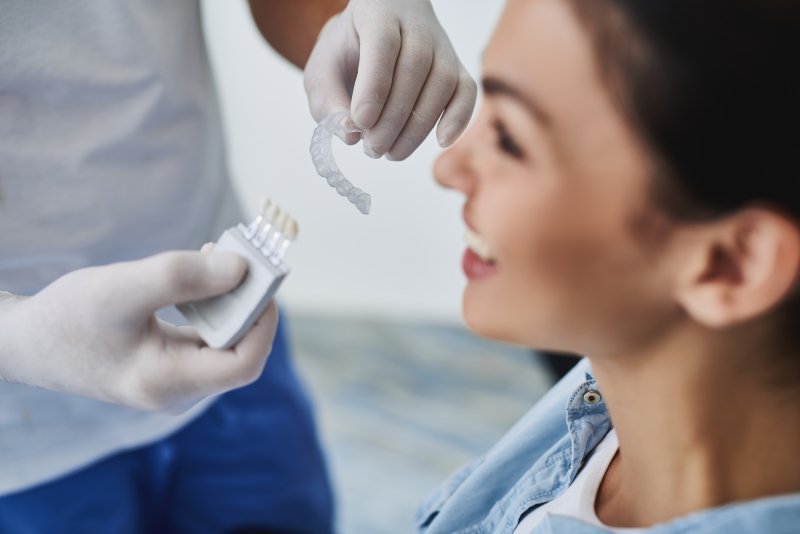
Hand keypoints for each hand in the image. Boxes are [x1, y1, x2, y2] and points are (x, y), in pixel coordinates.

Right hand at [0, 248, 278, 412]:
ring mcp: (174, 381)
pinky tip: (202, 275)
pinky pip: (207, 337)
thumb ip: (182, 277)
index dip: (263, 322)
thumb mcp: (123, 289)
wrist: (26, 342)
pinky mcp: (169, 365)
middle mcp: (178, 391)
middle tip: (241, 258)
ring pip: (225, 342)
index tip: (262, 279)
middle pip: (239, 351)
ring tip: (217, 257)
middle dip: (247, 303)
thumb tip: (241, 269)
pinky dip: (212, 306)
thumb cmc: (67, 318)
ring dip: (231, 301)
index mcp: (168, 384)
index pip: (243, 363)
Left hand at [304, 0, 476, 160]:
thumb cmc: (347, 52)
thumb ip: (327, 100)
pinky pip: (467, 91)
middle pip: (414, 67)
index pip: (383, 43)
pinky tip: (440, 141)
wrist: (377, 31)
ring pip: (441, 83)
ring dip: (417, 127)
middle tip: (372, 149)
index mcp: (377, 13)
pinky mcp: (457, 67)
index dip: (373, 87)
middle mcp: (416, 25)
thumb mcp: (322, 70)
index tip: (361, 123)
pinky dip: (458, 118)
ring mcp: (442, 45)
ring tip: (391, 152)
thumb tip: (350, 134)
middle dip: (392, 118)